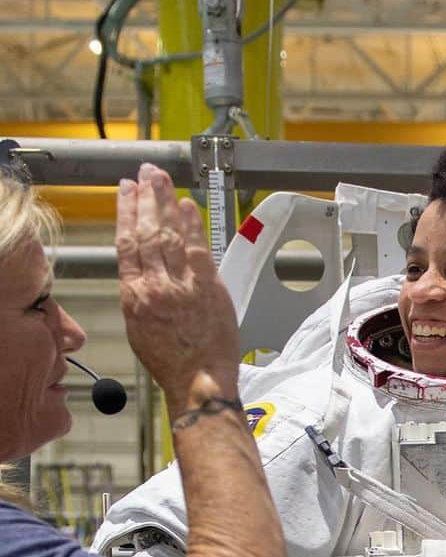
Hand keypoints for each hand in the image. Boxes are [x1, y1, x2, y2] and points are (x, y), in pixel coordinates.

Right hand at [115, 164, 239, 408]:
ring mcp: (182, 286)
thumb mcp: (140, 328)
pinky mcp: (209, 288)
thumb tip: (142, 269)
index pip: (126, 244)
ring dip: (165, 203)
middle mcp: (155, 286)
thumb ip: (140, 294)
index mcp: (134, 296)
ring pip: (169, 234)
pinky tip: (187, 206)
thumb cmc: (172, 363)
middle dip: (145, 198)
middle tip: (145, 174)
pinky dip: (192, 224)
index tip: (126, 193)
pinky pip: (198, 248)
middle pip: (146, 231)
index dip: (125, 213)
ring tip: (162, 180)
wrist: (199, 381)